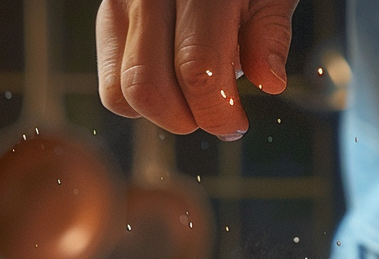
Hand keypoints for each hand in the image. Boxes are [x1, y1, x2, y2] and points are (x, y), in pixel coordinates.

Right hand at [96, 0, 298, 138]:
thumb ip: (270, 32)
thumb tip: (270, 82)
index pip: (197, 70)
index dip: (217, 113)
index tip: (235, 126)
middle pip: (148, 87)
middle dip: (185, 119)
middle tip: (213, 115)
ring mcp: (122, 2)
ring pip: (122, 92)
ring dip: (161, 114)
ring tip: (192, 99)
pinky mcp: (108, 14)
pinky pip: (111, 83)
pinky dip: (139, 101)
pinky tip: (170, 84)